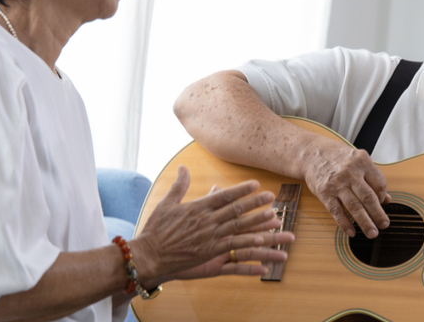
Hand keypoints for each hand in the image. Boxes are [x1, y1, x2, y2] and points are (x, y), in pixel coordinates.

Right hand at [133, 166, 294, 284]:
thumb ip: (179, 185)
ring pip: (239, 228)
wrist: (148, 255)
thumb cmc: (156, 229)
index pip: (224, 196)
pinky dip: (247, 244)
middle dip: (255, 203)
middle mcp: (206, 221)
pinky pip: (233, 248)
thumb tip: (183, 167)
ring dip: (258, 223)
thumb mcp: (166, 203)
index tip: (256, 184)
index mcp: (197, 207)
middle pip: (236, 210)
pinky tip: (261, 243)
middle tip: (272, 197)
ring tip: (275, 219)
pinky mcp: (209, 253)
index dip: (241, 190)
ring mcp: (209, 238)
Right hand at [300, 136, 390, 238]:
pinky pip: (336, 211)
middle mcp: (350, 172)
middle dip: (378, 214)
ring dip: (365, 222)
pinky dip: (344, 223)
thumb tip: (387, 199)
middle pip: (368, 197)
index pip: (379, 183)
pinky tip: (351, 232)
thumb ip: (373, 178)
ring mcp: (337, 183)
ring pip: (354, 206)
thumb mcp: (358, 160)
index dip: (383, 196)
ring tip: (372, 233)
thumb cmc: (337, 157)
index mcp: (362, 161)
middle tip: (384, 225)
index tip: (382, 204)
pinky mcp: (324, 192)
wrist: (311, 153)